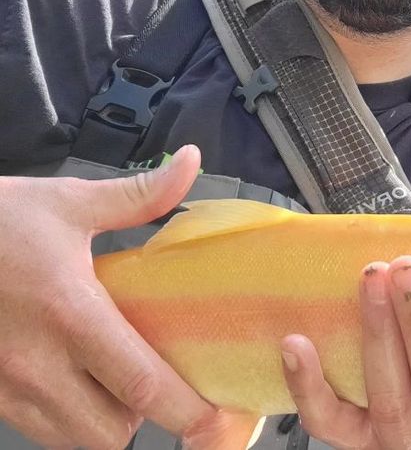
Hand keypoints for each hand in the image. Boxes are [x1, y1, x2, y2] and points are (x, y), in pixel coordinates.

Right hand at [0, 145, 223, 448]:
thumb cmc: (1, 221)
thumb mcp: (72, 202)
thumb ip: (141, 195)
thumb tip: (191, 163)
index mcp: (71, 313)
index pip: (140, 383)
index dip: (184, 409)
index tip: (214, 419)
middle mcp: (38, 362)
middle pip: (110, 432)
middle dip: (143, 416)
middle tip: (154, 376)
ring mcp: (7, 387)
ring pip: (73, 439)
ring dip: (103, 418)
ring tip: (115, 376)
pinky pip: (40, 429)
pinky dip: (67, 417)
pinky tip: (76, 378)